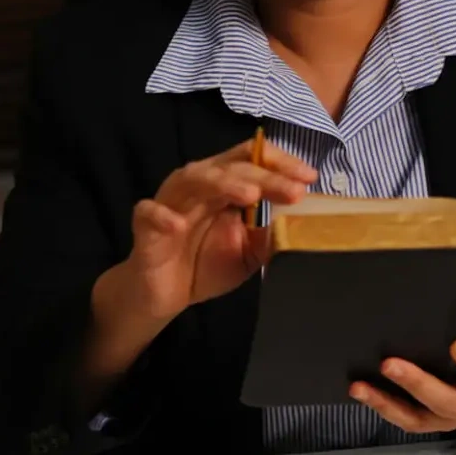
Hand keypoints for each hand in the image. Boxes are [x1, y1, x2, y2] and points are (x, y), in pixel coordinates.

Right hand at [79, 137, 315, 404]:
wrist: (165, 295)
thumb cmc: (205, 265)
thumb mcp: (248, 253)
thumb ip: (269, 237)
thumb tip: (300, 225)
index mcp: (224, 185)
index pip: (252, 159)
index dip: (280, 163)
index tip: (309, 177)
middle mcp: (199, 185)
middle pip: (231, 167)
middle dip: (265, 176)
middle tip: (293, 189)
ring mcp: (171, 202)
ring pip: (193, 179)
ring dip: (222, 183)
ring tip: (250, 194)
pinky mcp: (146, 225)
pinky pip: (149, 213)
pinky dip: (162, 216)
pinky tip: (178, 225)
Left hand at [350, 335, 455, 434]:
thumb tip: (438, 303)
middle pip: (446, 400)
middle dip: (416, 383)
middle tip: (388, 364)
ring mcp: (449, 420)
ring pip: (418, 417)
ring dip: (386, 402)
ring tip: (359, 387)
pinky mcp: (430, 424)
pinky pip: (404, 420)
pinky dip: (381, 407)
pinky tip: (361, 392)